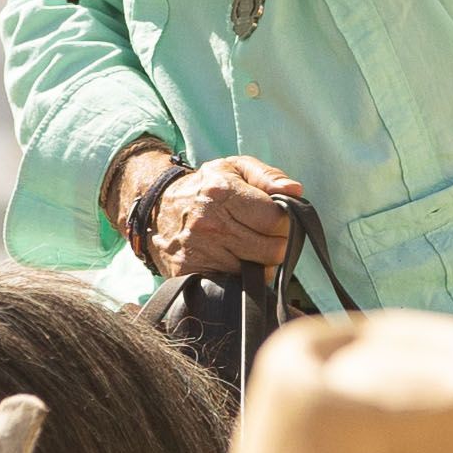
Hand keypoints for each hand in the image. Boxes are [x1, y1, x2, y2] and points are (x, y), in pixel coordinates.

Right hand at [138, 151, 306, 279]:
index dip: (285, 221)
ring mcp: (200, 251)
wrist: (157, 209)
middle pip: (273, 250)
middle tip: (266, 234)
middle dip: (278, 243)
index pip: (277, 220)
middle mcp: (210, 224)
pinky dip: (242, 277)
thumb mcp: (234, 168)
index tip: (277, 218)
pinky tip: (234, 261)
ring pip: (259, 271)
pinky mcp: (192, 273)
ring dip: (261, 261)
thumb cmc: (205, 187)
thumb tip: (295, 191)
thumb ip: (268, 176)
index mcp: (223, 192)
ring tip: (248, 245)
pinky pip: (237, 285)